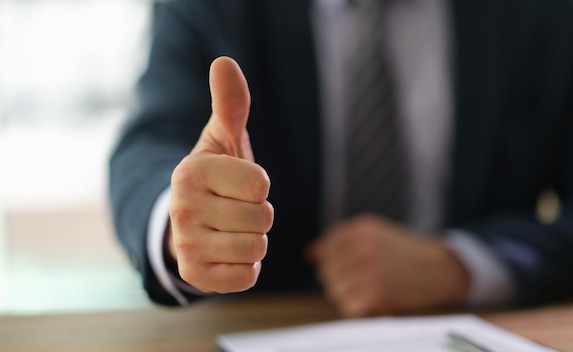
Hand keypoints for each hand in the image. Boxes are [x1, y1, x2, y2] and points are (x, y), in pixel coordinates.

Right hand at [168, 57, 272, 292]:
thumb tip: (224, 62)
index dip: (259, 185)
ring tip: (232, 229)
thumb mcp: (223, 138)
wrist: (190, 220)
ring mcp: (185, 245)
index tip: (239, 183)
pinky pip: (246, 277)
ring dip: (254, 240)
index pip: (260, 184)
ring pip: (257, 248)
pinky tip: (228, 252)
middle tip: (236, 209)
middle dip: (259, 213)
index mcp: (191, 171)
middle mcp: (182, 208)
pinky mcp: (195, 276)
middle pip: (262, 218)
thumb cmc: (218, 175)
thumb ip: (230, 104)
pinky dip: (246, 267)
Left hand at [308, 214, 469, 316]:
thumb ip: (340, 241)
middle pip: (327, 269)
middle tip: (357, 281)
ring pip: (334, 288)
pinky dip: (355, 307)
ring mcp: (371, 270)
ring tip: (363, 290)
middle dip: (336, 278)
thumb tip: (310, 253)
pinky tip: (369, 300)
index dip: (332, 259)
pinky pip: (347, 305)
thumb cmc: (402, 251)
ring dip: (344, 293)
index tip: (348, 266)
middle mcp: (365, 247)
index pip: (328, 246)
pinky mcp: (378, 293)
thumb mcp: (374, 235)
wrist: (438, 268)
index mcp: (362, 228)